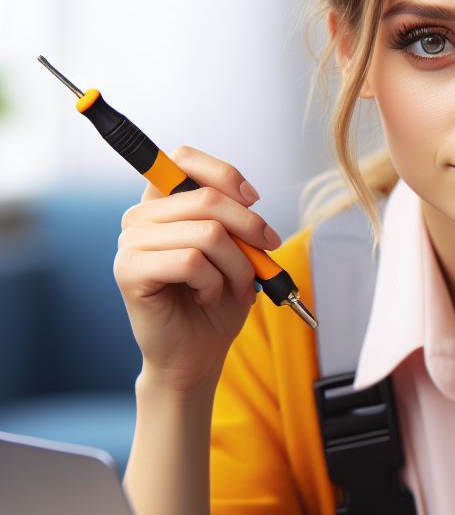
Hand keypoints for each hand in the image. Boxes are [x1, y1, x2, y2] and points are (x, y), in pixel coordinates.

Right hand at [114, 145, 281, 393]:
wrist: (196, 356)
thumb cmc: (216, 304)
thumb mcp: (237, 254)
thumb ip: (237, 221)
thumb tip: (249, 201)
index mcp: (162, 205)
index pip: (183, 158)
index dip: (224, 174)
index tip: (254, 199)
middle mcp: (139, 218)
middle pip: (207, 199)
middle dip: (250, 228)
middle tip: (265, 256)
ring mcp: (130, 244)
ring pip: (207, 234)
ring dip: (237, 266)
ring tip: (231, 287)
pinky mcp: (129, 272)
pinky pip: (191, 262)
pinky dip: (213, 284)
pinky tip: (205, 298)